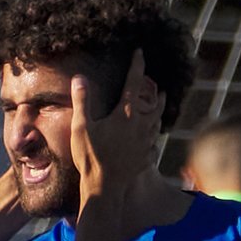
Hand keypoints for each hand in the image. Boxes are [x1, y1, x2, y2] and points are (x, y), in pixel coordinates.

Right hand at [68, 51, 162, 207]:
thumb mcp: (81, 127)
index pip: (134, 82)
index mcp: (125, 114)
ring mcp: (146, 143)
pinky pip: (154, 144)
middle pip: (155, 104)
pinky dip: (154, 137)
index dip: (137, 64)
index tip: (140, 52)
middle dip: (157, 94)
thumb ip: (82, 101)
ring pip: (157, 123)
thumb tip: (80, 78)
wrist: (104, 188)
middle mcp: (140, 126)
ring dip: (159, 113)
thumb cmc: (91, 157)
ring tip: (159, 108)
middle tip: (160, 88)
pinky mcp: (146, 158)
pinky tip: (151, 140)